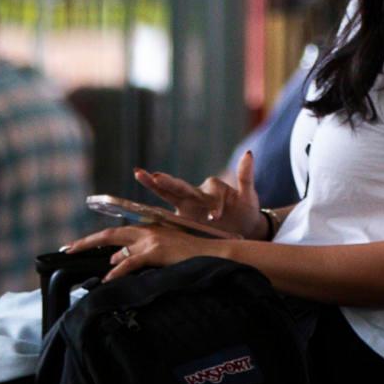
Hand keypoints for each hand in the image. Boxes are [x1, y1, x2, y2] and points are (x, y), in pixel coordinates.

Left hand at [69, 219, 230, 281]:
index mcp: (150, 228)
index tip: (79, 245)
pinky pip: (130, 262)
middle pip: (110, 233)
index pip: (118, 232)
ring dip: (97, 254)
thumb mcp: (164, 252)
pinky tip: (108, 279)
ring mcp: (152, 239)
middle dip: (86, 241)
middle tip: (68, 249)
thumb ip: (139, 254)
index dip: (97, 239)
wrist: (215, 254)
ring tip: (82, 263)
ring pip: (117, 245)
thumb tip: (115, 261)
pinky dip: (117, 271)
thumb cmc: (193, 256)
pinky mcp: (157, 251)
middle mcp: (148, 230)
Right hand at [134, 150, 266, 239]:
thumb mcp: (248, 195)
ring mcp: (187, 206)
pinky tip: (134, 206)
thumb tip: (249, 152)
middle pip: (180, 186)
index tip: (216, 216)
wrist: (242, 231)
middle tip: (156, 177)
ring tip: (139, 174)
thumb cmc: (245, 211)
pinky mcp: (182, 220)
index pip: (210, 192)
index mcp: (212, 188)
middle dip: (169, 182)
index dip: (213, 203)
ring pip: (168, 195)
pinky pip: (165, 216)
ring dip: (153, 185)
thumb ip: (246, 176)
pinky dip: (152, 212)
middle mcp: (196, 194)